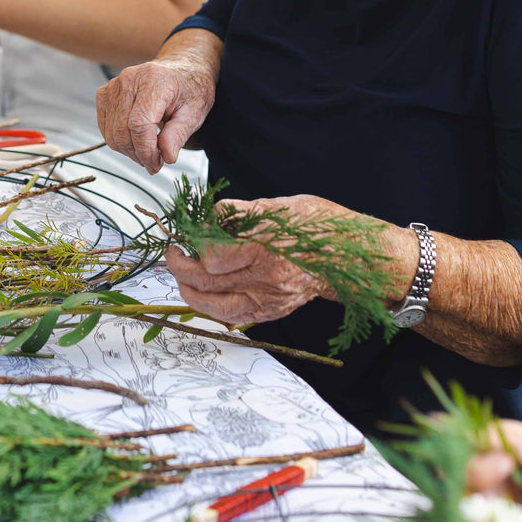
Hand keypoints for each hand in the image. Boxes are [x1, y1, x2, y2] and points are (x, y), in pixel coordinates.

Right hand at [96, 57, 215, 174]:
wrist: (181, 69)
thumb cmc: (189, 88)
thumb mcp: (195, 112)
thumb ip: (178, 134)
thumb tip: (167, 156)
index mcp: (155, 81)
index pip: (139, 124)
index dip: (146, 150)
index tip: (157, 164)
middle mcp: (130, 79)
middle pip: (121, 130)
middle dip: (138, 154)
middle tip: (155, 162)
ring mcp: (115, 85)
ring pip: (111, 132)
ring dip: (128, 150)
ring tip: (148, 151)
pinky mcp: (105, 92)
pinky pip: (105, 126)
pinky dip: (119, 140)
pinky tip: (136, 140)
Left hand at [166, 194, 337, 324]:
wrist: (345, 256)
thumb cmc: (314, 224)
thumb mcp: (277, 205)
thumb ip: (238, 213)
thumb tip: (206, 217)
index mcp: (268, 245)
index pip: (214, 252)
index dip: (196, 241)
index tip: (192, 229)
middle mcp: (267, 277)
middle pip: (207, 279)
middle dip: (180, 264)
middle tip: (175, 250)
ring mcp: (269, 299)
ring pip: (212, 303)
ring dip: (188, 287)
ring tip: (181, 271)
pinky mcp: (270, 312)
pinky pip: (229, 316)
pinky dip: (207, 305)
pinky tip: (199, 291)